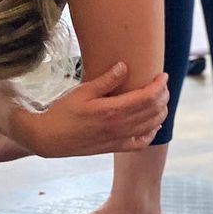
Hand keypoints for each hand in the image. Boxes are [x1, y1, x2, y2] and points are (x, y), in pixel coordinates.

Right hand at [18, 62, 168, 157]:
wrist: (49, 138)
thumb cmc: (62, 112)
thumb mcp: (81, 92)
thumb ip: (105, 80)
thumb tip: (124, 66)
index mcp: (112, 110)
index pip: (146, 97)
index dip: (159, 86)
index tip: (162, 75)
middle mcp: (119, 126)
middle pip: (153, 111)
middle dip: (163, 96)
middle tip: (162, 85)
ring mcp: (118, 139)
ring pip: (151, 126)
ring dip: (161, 112)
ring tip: (161, 99)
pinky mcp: (114, 147)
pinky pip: (141, 143)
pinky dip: (152, 133)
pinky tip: (153, 124)